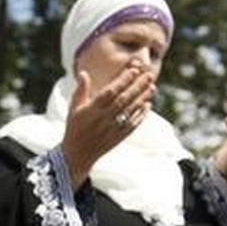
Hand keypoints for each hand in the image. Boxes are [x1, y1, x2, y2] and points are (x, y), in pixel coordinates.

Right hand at [62, 62, 156, 187]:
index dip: (122, 81)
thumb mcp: (74, 109)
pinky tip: (148, 104)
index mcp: (92, 110)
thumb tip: (83, 73)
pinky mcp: (119, 137)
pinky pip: (133, 124)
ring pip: (131, 110)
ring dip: (143, 98)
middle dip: (137, 86)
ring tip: (152, 87)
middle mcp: (103, 119)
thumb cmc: (75, 128)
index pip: (110, 92)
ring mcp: (112, 128)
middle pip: (124, 100)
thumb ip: (80, 91)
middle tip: (149, 75)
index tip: (134, 71)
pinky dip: (141, 114)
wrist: (77, 155)